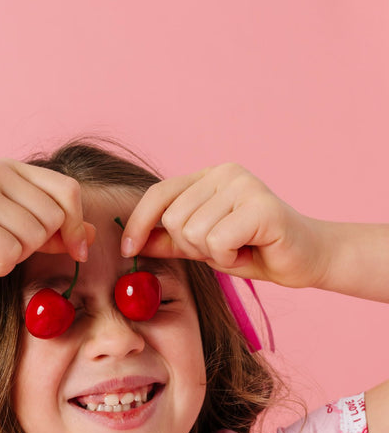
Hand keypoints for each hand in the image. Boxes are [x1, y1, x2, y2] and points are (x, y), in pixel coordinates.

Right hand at [0, 160, 94, 293]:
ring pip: (32, 238)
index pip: (67, 190)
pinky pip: (8, 255)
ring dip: (13, 258)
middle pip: (52, 218)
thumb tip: (91, 235)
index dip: (76, 224)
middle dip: (36, 245)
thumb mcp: (11, 231)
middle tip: (3, 248)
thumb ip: (51, 230)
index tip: (76, 250)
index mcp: (7, 168)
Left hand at [120, 163, 328, 288]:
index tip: (127, 250)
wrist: (305, 259)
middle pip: (173, 219)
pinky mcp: (261, 205)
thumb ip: (170, 241)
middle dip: (191, 246)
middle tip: (222, 249)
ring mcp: (244, 185)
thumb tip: (132, 243)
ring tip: (238, 249)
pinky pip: (218, 241)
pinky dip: (229, 258)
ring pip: (194, 232)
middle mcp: (225, 173)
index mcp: (209, 177)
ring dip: (214, 254)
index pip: (159, 193)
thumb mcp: (202, 247)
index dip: (138, 223)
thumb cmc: (254, 250)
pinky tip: (249, 251)